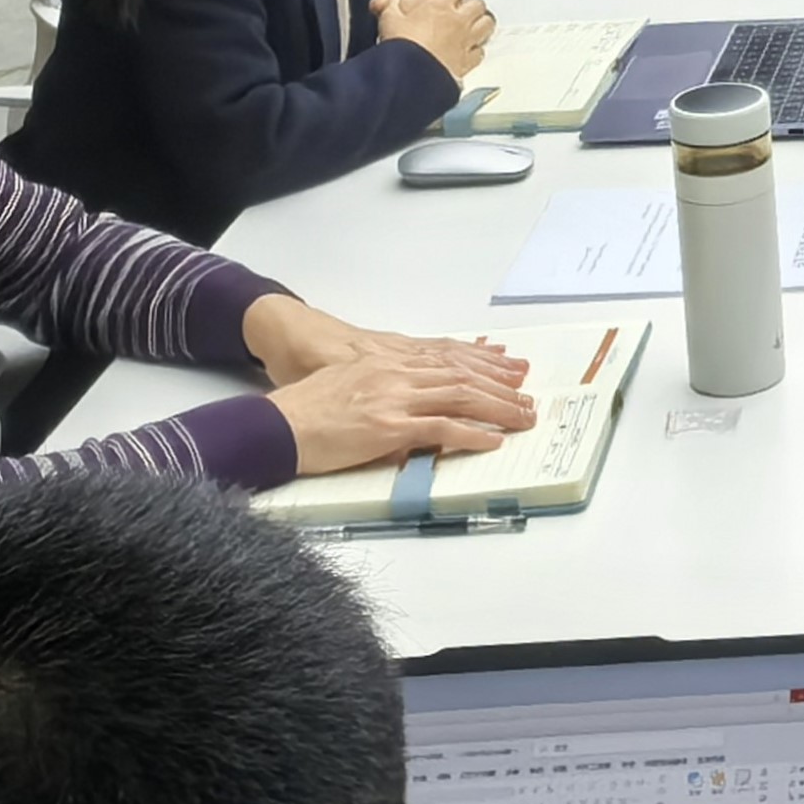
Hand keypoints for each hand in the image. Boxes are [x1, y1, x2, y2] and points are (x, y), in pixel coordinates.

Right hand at [242, 303, 539, 474]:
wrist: (276, 423)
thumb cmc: (305, 408)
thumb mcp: (350, 387)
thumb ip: (383, 393)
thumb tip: (405, 412)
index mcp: (388, 363)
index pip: (448, 362)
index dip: (482, 368)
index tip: (508, 375)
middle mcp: (397, 374)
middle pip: (462, 377)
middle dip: (500, 389)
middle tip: (528, 400)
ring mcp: (394, 399)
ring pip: (460, 398)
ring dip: (498, 410)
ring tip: (522, 419)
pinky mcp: (388, 426)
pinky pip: (440, 428)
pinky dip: (471, 434)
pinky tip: (491, 441)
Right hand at [371, 0, 494, 81]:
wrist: (411, 78)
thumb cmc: (401, 46)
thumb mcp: (387, 18)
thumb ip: (388, 4)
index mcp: (439, 4)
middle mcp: (458, 20)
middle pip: (477, 3)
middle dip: (469, 5)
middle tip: (457, 10)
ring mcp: (466, 41)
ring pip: (486, 24)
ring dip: (479, 23)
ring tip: (468, 27)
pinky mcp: (467, 62)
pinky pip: (480, 51)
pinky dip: (476, 50)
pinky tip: (466, 51)